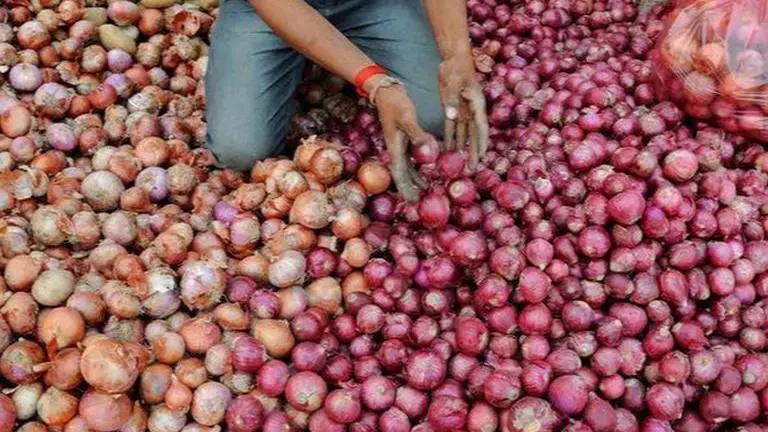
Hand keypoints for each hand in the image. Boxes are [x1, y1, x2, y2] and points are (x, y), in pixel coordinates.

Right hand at [372, 80, 427, 201]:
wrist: (387, 91)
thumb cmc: (396, 103)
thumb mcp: (407, 118)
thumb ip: (416, 134)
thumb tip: (426, 151)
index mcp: (395, 147)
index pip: (399, 174)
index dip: (405, 188)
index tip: (412, 201)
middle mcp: (396, 149)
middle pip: (402, 175)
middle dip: (409, 188)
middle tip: (418, 202)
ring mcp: (399, 145)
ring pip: (407, 167)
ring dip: (414, 179)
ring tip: (425, 190)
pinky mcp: (404, 139)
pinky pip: (411, 158)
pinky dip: (417, 166)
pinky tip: (426, 169)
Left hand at [438, 54, 488, 169]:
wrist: (452, 57)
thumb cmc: (456, 68)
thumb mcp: (453, 83)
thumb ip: (452, 100)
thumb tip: (452, 117)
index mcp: (477, 104)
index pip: (480, 128)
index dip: (481, 143)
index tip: (481, 157)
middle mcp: (472, 110)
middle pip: (474, 135)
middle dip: (473, 151)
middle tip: (471, 168)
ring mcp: (464, 110)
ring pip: (464, 133)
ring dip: (462, 147)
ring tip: (460, 164)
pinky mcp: (454, 108)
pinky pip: (453, 126)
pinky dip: (451, 137)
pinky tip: (448, 148)